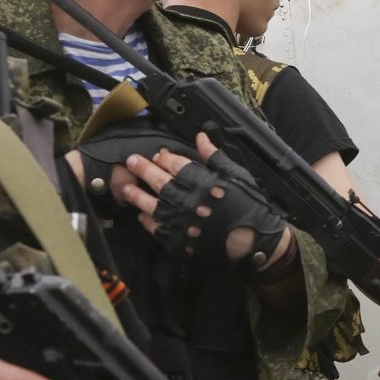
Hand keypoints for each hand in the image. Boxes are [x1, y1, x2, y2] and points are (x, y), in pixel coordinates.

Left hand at [118, 132, 293, 270]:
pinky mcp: (178, 240)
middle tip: (131, 162)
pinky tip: (142, 216)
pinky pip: (156, 229)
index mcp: (199, 180)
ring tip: (126, 188)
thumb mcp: (236, 175)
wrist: (254, 242)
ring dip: (137, 195)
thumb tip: (201, 136)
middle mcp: (185, 198)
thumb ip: (215, 156)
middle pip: (157, 180)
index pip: (174, 164)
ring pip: (151, 204)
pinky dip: (148, 221)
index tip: (157, 155)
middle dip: (142, 169)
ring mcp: (179, 220)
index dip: (164, 158)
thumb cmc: (250, 206)